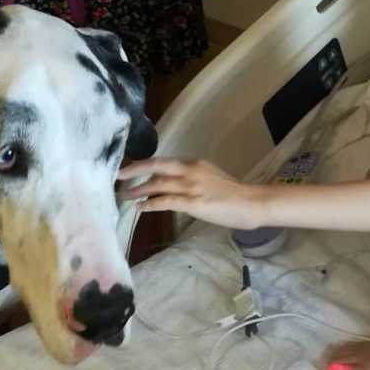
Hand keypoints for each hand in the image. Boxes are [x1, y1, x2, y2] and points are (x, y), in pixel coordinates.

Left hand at [117, 159, 268, 229]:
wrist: (252, 203)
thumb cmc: (233, 193)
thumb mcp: (210, 177)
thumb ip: (192, 178)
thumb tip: (173, 185)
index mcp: (194, 163)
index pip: (163, 161)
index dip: (143, 165)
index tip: (129, 169)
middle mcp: (190, 170)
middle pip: (155, 167)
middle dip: (134, 171)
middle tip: (117, 177)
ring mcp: (191, 186)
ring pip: (157, 185)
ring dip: (138, 191)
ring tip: (124, 197)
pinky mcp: (193, 203)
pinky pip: (166, 202)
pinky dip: (150, 204)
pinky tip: (140, 208)